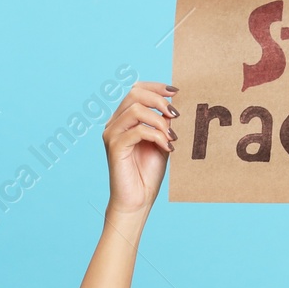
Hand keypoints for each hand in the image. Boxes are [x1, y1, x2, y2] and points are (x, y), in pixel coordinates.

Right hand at [104, 81, 177, 215]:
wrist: (138, 200)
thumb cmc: (148, 173)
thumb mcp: (161, 141)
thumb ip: (163, 123)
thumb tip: (174, 104)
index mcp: (124, 119)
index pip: (136, 90)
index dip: (156, 87)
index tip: (176, 92)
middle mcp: (114, 123)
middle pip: (134, 94)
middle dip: (159, 100)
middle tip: (175, 115)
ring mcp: (112, 134)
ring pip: (136, 110)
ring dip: (159, 121)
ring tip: (171, 137)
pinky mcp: (115, 147)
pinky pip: (137, 130)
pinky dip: (156, 135)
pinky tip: (167, 147)